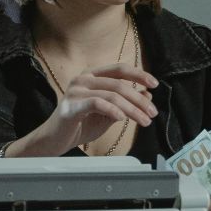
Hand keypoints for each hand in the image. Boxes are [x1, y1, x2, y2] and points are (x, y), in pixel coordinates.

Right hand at [11, 62, 158, 155]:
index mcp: (92, 76)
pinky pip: (97, 104)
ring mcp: (75, 91)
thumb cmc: (80, 125)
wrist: (55, 140)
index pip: (119, 69)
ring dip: (132, 109)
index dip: (138, 74)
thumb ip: (124, 102)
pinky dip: (113, 110)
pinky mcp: (71, 106)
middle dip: (139, 100)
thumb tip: (147, 94)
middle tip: (152, 113)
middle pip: (119, 84)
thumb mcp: (108, 112)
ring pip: (112, 95)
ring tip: (143, 121)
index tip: (154, 84)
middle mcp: (83, 79)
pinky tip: (122, 118)